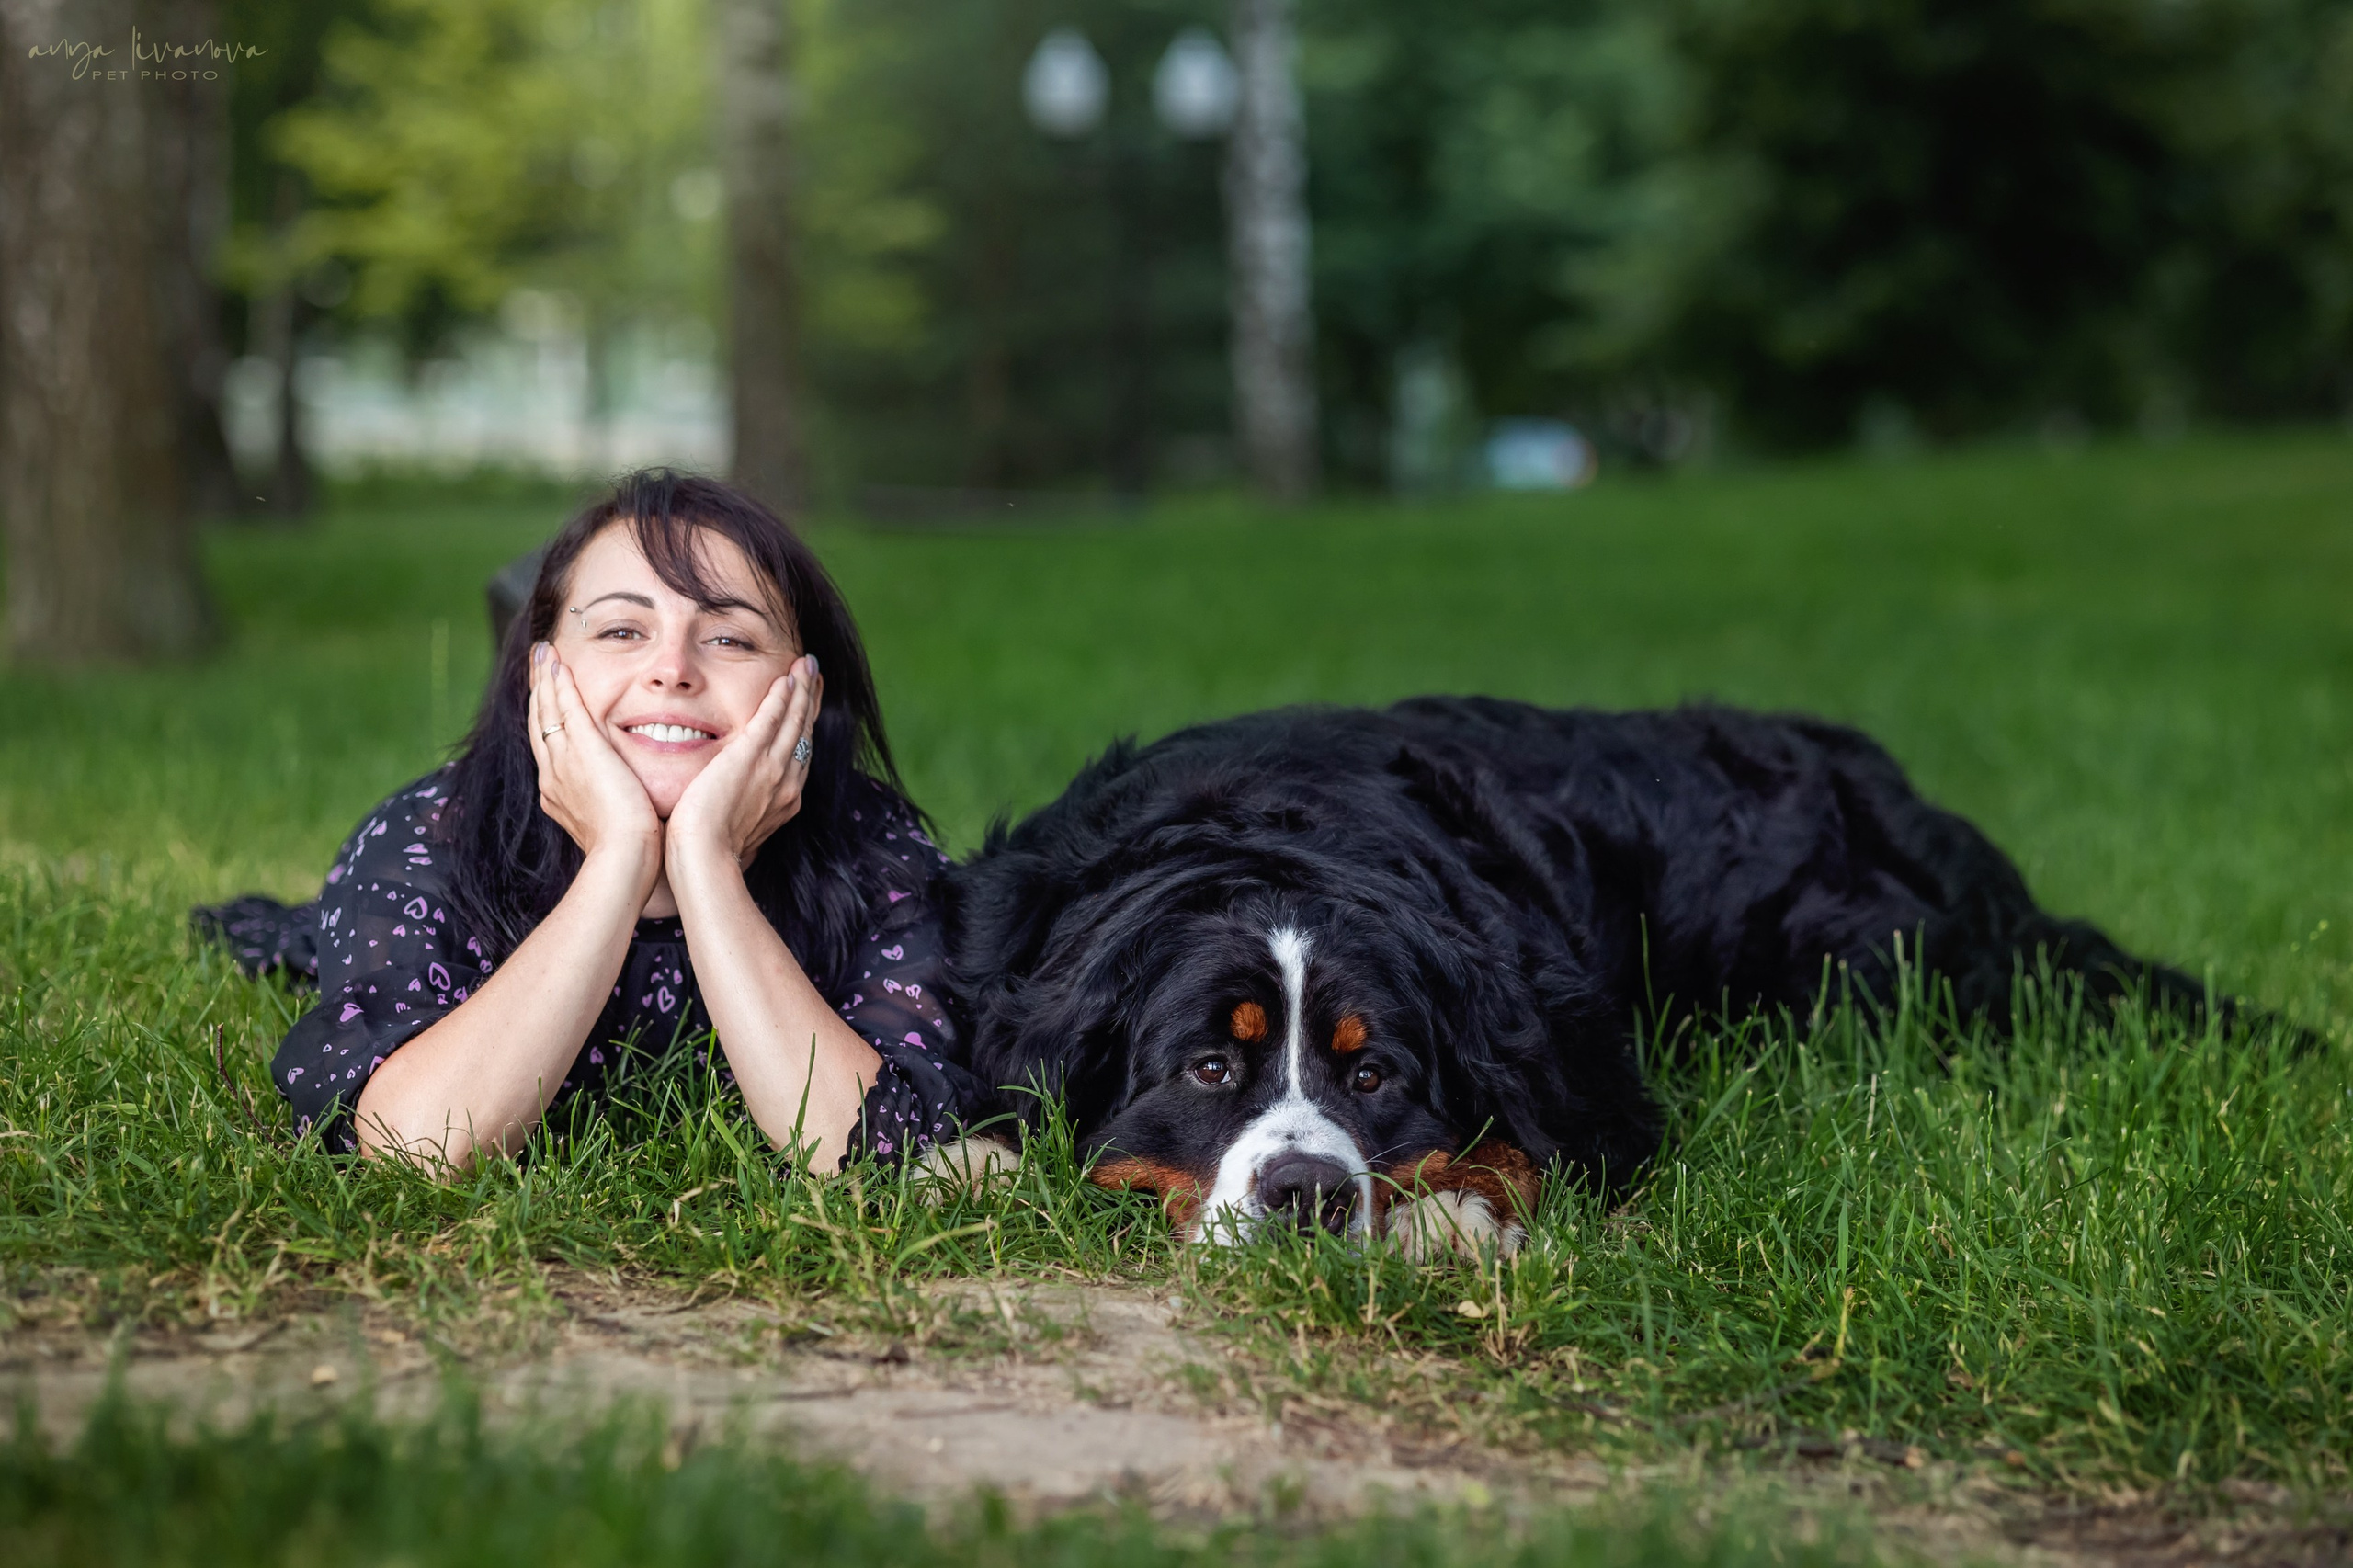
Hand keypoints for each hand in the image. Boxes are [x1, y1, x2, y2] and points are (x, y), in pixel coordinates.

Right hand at [527, 642, 662, 860]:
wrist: (623, 857)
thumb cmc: (628, 849)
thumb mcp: (611, 820)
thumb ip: (612, 802)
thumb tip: (625, 798)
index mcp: (558, 789)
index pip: (547, 744)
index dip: (544, 716)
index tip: (544, 693)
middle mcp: (553, 772)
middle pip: (539, 721)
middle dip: (537, 689)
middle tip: (537, 661)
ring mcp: (564, 760)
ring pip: (547, 710)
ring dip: (544, 678)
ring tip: (542, 652)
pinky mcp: (582, 750)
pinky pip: (566, 709)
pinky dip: (560, 685)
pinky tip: (559, 663)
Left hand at [665, 653, 821, 874]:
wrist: (705, 858)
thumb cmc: (710, 854)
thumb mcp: (736, 833)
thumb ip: (740, 816)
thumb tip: (732, 815)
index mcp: (784, 799)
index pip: (799, 754)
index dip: (805, 726)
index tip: (808, 706)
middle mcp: (787, 782)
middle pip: (804, 732)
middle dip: (810, 701)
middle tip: (815, 674)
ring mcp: (772, 768)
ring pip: (794, 720)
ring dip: (802, 689)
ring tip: (807, 665)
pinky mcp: (750, 757)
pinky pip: (772, 718)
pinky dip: (782, 696)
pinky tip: (786, 677)